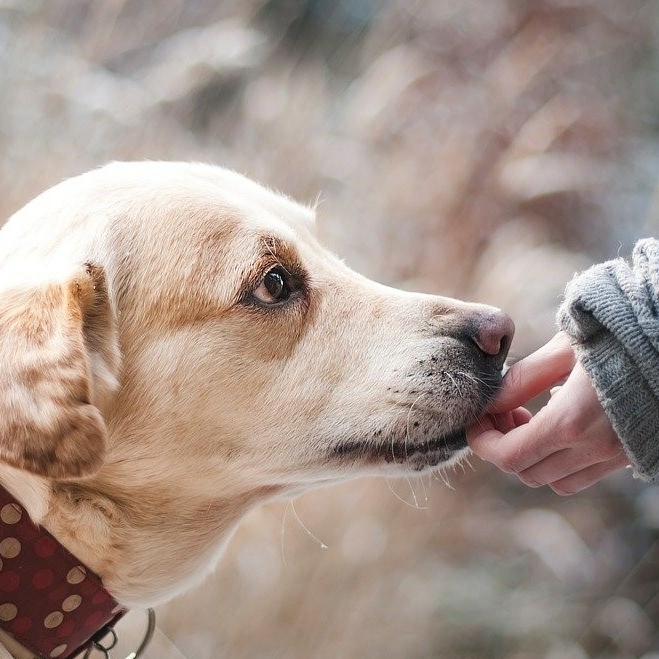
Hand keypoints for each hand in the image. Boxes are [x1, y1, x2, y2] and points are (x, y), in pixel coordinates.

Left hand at [467, 332, 628, 494]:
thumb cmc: (619, 333)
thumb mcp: (565, 348)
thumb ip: (524, 379)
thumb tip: (492, 402)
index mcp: (572, 422)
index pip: (509, 457)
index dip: (482, 442)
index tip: (476, 419)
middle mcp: (595, 449)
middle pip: (527, 472)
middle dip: (503, 446)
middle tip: (503, 412)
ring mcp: (617, 456)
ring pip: (556, 480)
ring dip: (532, 456)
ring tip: (530, 416)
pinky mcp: (632, 454)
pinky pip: (585, 474)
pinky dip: (561, 458)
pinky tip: (562, 420)